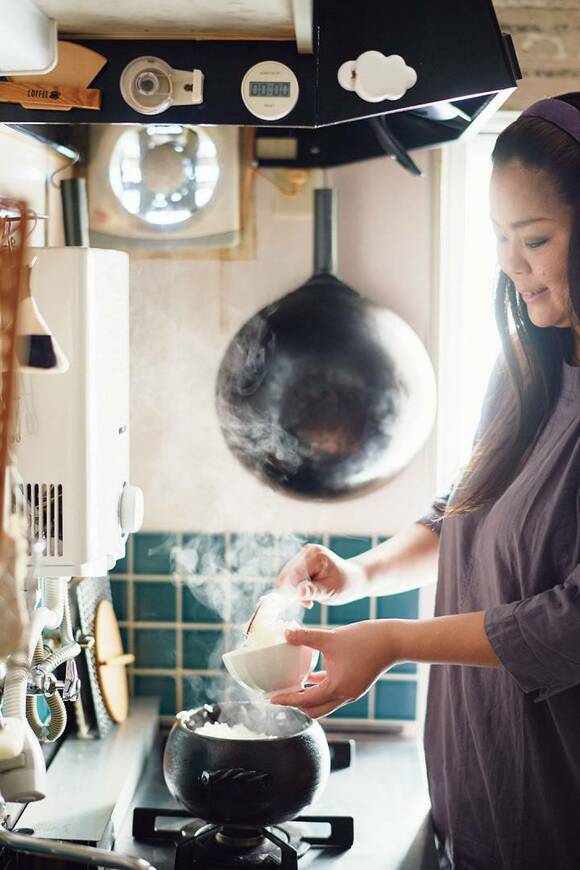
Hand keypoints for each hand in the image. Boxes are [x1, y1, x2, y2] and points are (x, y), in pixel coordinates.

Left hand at [271, 621, 397, 717]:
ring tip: (292, 689)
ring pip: (325, 703)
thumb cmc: (366, 639)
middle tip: (279, 698)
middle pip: (315, 710)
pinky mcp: (356, 684)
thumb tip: (285, 633)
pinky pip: (334, 692)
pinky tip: (312, 677)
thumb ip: (306, 637)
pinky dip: (321, 689)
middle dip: (296, 706)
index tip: (271, 699)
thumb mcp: (331, 637)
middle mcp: (345, 695)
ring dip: (308, 699)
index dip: (287, 700)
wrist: (394, 641)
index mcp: (337, 688)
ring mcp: (352, 692)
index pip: (306, 701)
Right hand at [275, 543, 366, 608]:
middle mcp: (307, 550)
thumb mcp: (330, 591)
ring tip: (310, 599)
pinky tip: (308, 593)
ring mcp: (303, 554)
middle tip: (309, 603)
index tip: (307, 603)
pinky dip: (297, 586)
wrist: (352, 579)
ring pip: (287, 575)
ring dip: (295, 590)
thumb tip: (300, 592)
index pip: (295, 574)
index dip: (295, 590)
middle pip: (288, 573)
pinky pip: (291, 575)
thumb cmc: (345, 585)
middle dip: (295, 591)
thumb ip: (314, 591)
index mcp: (316, 555)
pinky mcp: (301, 560)